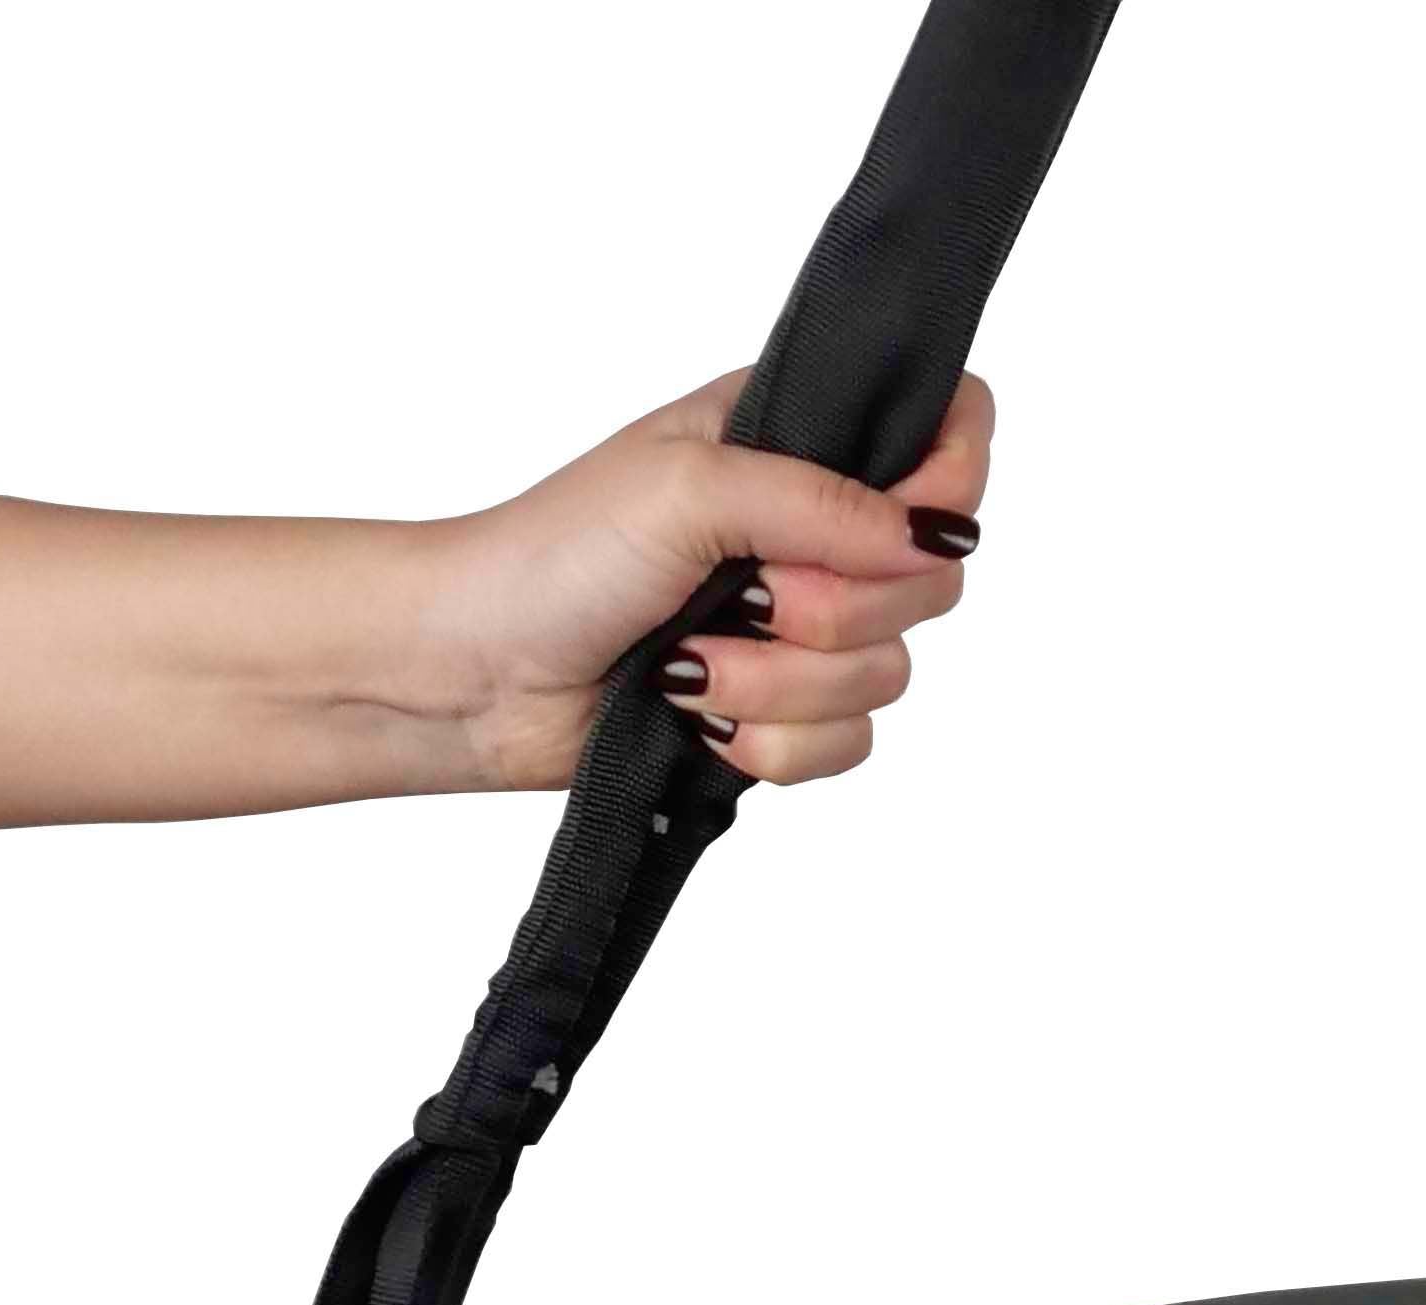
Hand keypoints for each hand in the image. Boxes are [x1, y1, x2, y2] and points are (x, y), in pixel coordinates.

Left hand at [436, 367, 993, 790]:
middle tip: (747, 599)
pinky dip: (770, 744)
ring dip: (780, 685)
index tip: (898, 526)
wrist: (474, 674)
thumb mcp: (690, 487)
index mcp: (798, 444)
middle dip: (835, 610)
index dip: (949, 486)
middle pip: (928, 581)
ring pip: (886, 676)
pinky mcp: (772, 714)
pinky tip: (702, 721)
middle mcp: (809, 533)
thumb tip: (934, 535)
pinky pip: (844, 746)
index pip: (951, 436)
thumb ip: (824, 499)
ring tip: (689, 667)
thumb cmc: (553, 559)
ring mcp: (795, 631)